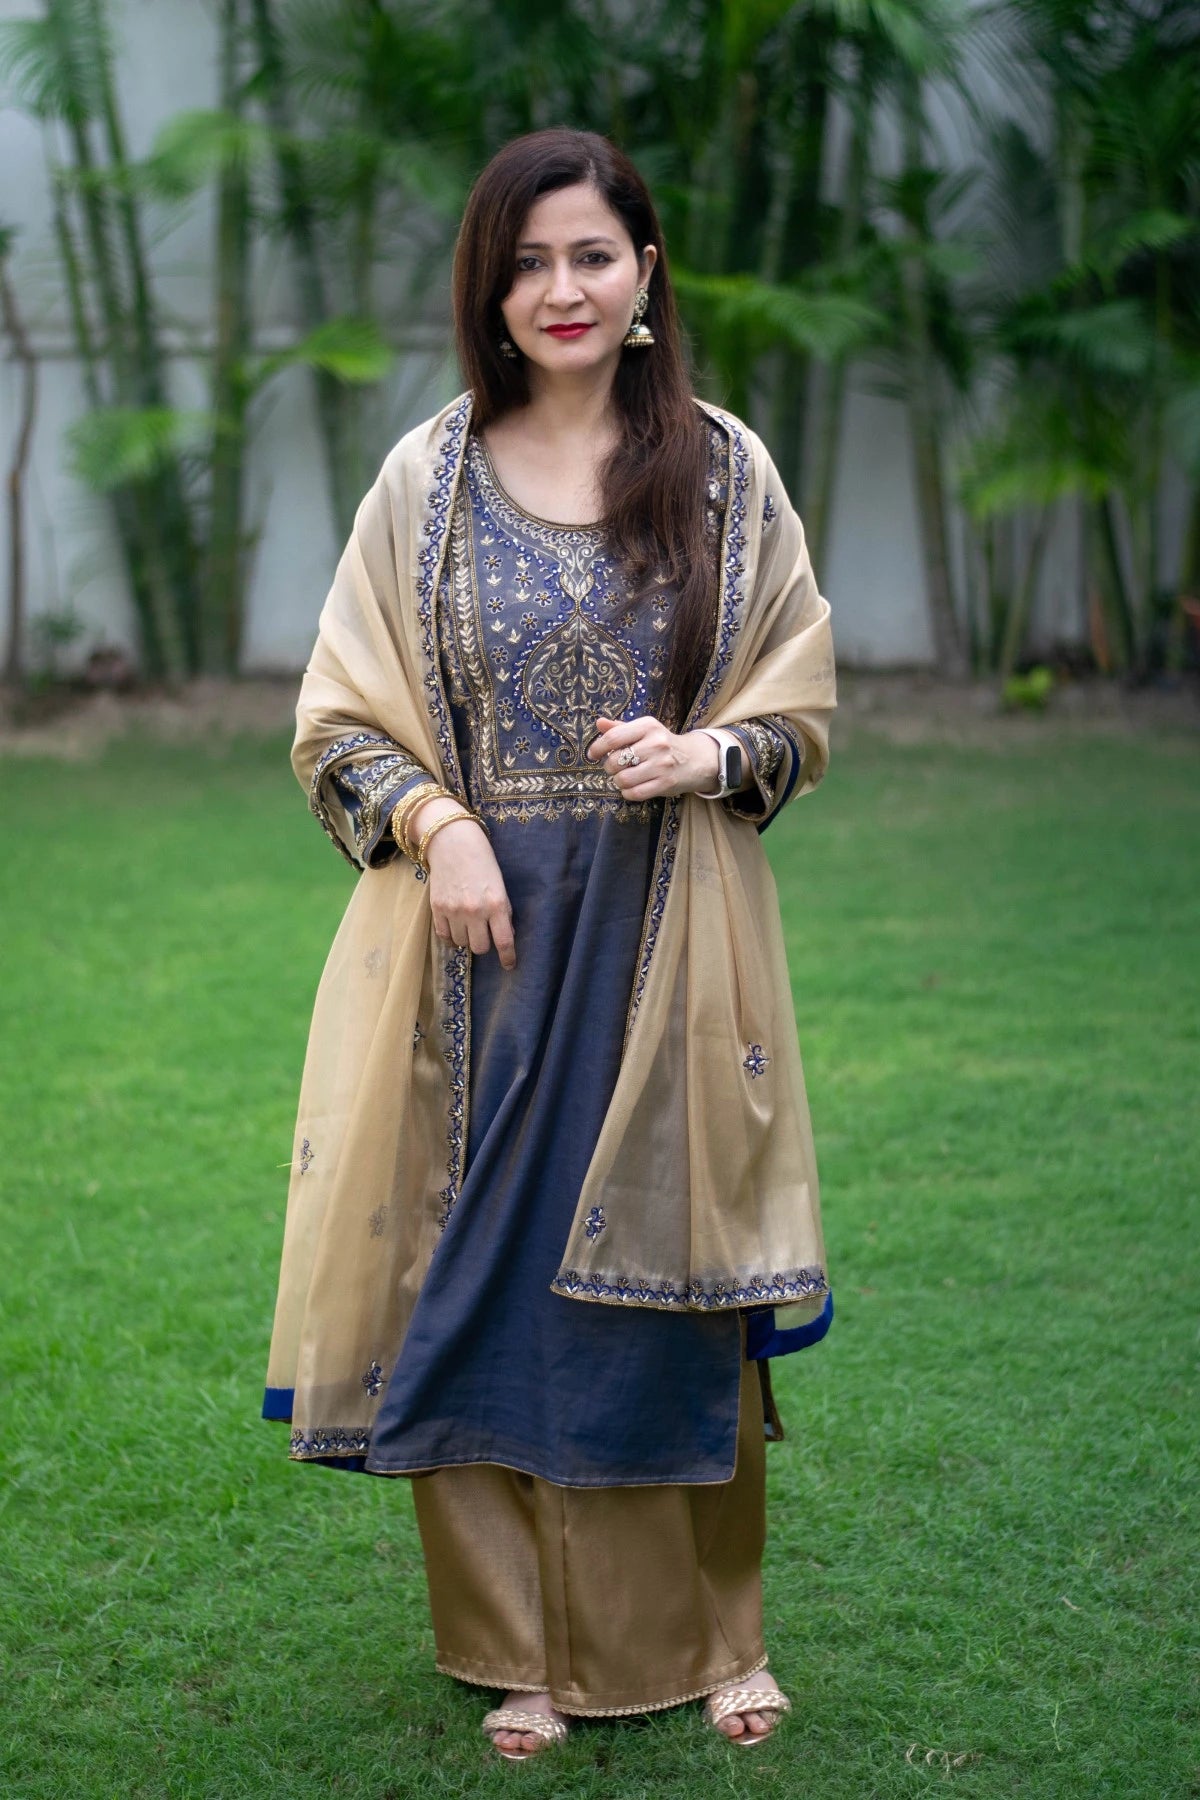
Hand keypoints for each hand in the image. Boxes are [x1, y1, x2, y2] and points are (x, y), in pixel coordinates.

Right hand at [406, 795, 515, 969]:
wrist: (453, 842)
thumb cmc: (482, 862)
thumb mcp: (500, 885)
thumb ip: (503, 911)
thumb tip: (506, 936)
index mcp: (496, 904)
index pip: (504, 941)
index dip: (508, 957)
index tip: (509, 965)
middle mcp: (475, 910)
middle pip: (480, 947)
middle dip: (484, 944)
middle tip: (483, 933)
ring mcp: (454, 911)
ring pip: (462, 943)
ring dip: (467, 938)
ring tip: (467, 923)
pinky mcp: (437, 909)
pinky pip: (444, 937)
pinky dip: (451, 937)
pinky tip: (455, 928)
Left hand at [585, 714, 720, 799]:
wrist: (694, 759)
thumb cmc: (662, 743)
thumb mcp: (644, 730)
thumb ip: (620, 728)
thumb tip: (599, 723)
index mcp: (648, 726)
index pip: (614, 737)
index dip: (598, 747)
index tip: (593, 754)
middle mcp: (656, 743)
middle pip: (615, 761)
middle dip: (609, 767)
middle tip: (614, 767)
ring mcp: (662, 765)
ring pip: (624, 779)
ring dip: (618, 781)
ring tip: (623, 777)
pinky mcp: (666, 783)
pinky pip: (635, 793)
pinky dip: (627, 793)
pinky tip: (631, 787)